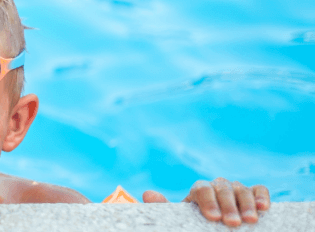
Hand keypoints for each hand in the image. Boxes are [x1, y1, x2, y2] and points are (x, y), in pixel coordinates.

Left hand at [142, 177, 270, 226]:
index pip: (202, 189)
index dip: (208, 201)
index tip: (213, 218)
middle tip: (232, 224)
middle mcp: (217, 186)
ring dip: (246, 204)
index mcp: (198, 190)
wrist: (209, 224)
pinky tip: (264, 207)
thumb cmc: (194, 222)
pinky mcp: (252, 194)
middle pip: (223, 189)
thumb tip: (147, 194)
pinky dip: (262, 195)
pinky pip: (258, 189)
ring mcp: (235, 188)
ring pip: (241, 189)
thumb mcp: (180, 218)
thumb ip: (165, 207)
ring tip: (250, 220)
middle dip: (229, 206)